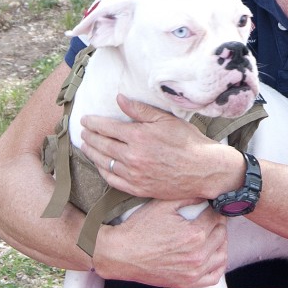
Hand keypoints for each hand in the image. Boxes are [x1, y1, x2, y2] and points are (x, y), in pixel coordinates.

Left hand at [80, 94, 232, 199]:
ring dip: (92, 153)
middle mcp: (133, 157)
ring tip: (87, 146)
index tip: (86, 119)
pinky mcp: (139, 188)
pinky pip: (113, 180)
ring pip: (104, 163)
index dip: (93, 123)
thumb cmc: (188, 142)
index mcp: (138, 136)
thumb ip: (140, 110)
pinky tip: (100, 166)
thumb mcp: (166, 120)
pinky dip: (103, 171)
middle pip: (102, 145)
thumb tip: (119, 99)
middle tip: (83, 131)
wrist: (204, 169)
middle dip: (89, 137)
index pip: (107, 128)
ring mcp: (134, 175)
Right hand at [93, 198, 227, 287]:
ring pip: (222, 254)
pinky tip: (213, 254)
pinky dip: (218, 264)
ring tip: (212, 233)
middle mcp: (198, 255)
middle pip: (221, 234)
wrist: (121, 254)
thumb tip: (206, 193)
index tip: (211, 205)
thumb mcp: (164, 205)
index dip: (214, 208)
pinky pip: (214, 276)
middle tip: (211, 216)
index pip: (216, 217)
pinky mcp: (188, 283)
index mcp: (195, 234)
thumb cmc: (140, 228)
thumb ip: (188, 196)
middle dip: (218, 222)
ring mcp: (194, 272)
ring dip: (221, 241)